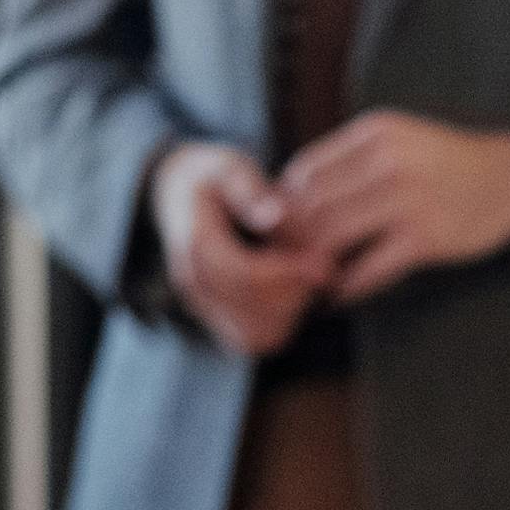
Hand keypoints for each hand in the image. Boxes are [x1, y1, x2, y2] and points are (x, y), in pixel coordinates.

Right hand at [154, 138, 326, 355]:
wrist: (182, 197)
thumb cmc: (216, 181)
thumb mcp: (231, 169)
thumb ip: (251, 192)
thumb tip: (275, 217)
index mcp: (195, 244)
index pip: (244, 275)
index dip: (289, 273)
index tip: (325, 262)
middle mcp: (192, 283)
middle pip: (253, 311)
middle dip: (297, 292)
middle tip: (327, 268)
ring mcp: (202, 306)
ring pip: (257, 335)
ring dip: (293, 312)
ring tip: (311, 278)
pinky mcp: (217, 318)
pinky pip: (255, 340)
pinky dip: (283, 323)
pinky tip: (297, 292)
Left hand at [273, 112, 509, 301]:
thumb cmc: (449, 162)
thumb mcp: (400, 139)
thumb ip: (353, 159)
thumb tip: (293, 193)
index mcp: (376, 133)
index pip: (305, 170)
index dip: (283, 204)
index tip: (281, 226)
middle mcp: (388, 162)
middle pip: (312, 206)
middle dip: (291, 238)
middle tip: (285, 260)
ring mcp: (408, 201)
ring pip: (333, 237)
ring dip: (313, 264)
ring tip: (308, 277)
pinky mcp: (426, 239)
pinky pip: (369, 269)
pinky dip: (348, 286)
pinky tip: (341, 293)